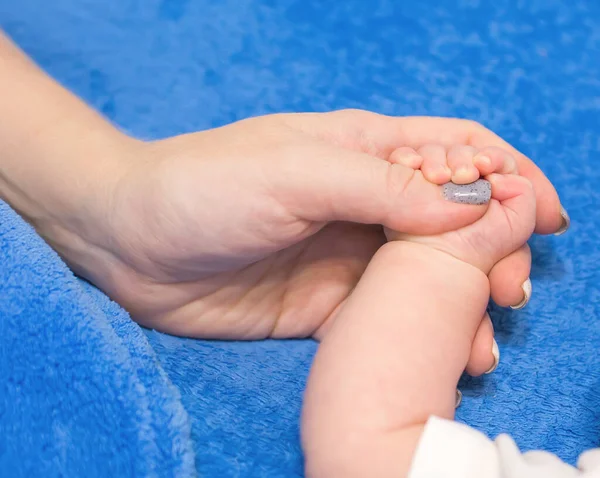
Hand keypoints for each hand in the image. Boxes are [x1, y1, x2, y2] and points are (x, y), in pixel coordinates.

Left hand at [57, 111, 561, 351]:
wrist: (131, 243)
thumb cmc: (204, 187)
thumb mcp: (294, 171)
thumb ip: (381, 186)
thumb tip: (470, 205)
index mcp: (362, 152)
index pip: (457, 152)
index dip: (508, 174)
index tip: (544, 215)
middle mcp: (364, 202)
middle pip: (454, 220)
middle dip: (496, 248)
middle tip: (511, 288)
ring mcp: (348, 256)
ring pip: (427, 276)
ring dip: (465, 301)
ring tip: (484, 334)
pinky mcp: (327, 305)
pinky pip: (388, 321)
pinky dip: (422, 336)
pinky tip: (443, 358)